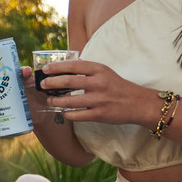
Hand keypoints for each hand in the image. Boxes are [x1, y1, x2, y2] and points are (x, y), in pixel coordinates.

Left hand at [34, 60, 162, 127]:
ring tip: (50, 100)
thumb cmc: (118, 86)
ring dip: (56, 101)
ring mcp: (99, 100)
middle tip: (43, 85)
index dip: (56, 67)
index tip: (45, 70)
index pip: (73, 66)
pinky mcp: (100, 114)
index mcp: (99, 70)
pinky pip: (77, 115)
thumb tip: (64, 68)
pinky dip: (67, 114)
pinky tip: (63, 113)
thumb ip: (87, 70)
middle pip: (68, 82)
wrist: (138, 103)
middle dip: (51, 83)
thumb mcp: (105, 72)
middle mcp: (98, 83)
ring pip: (70, 101)